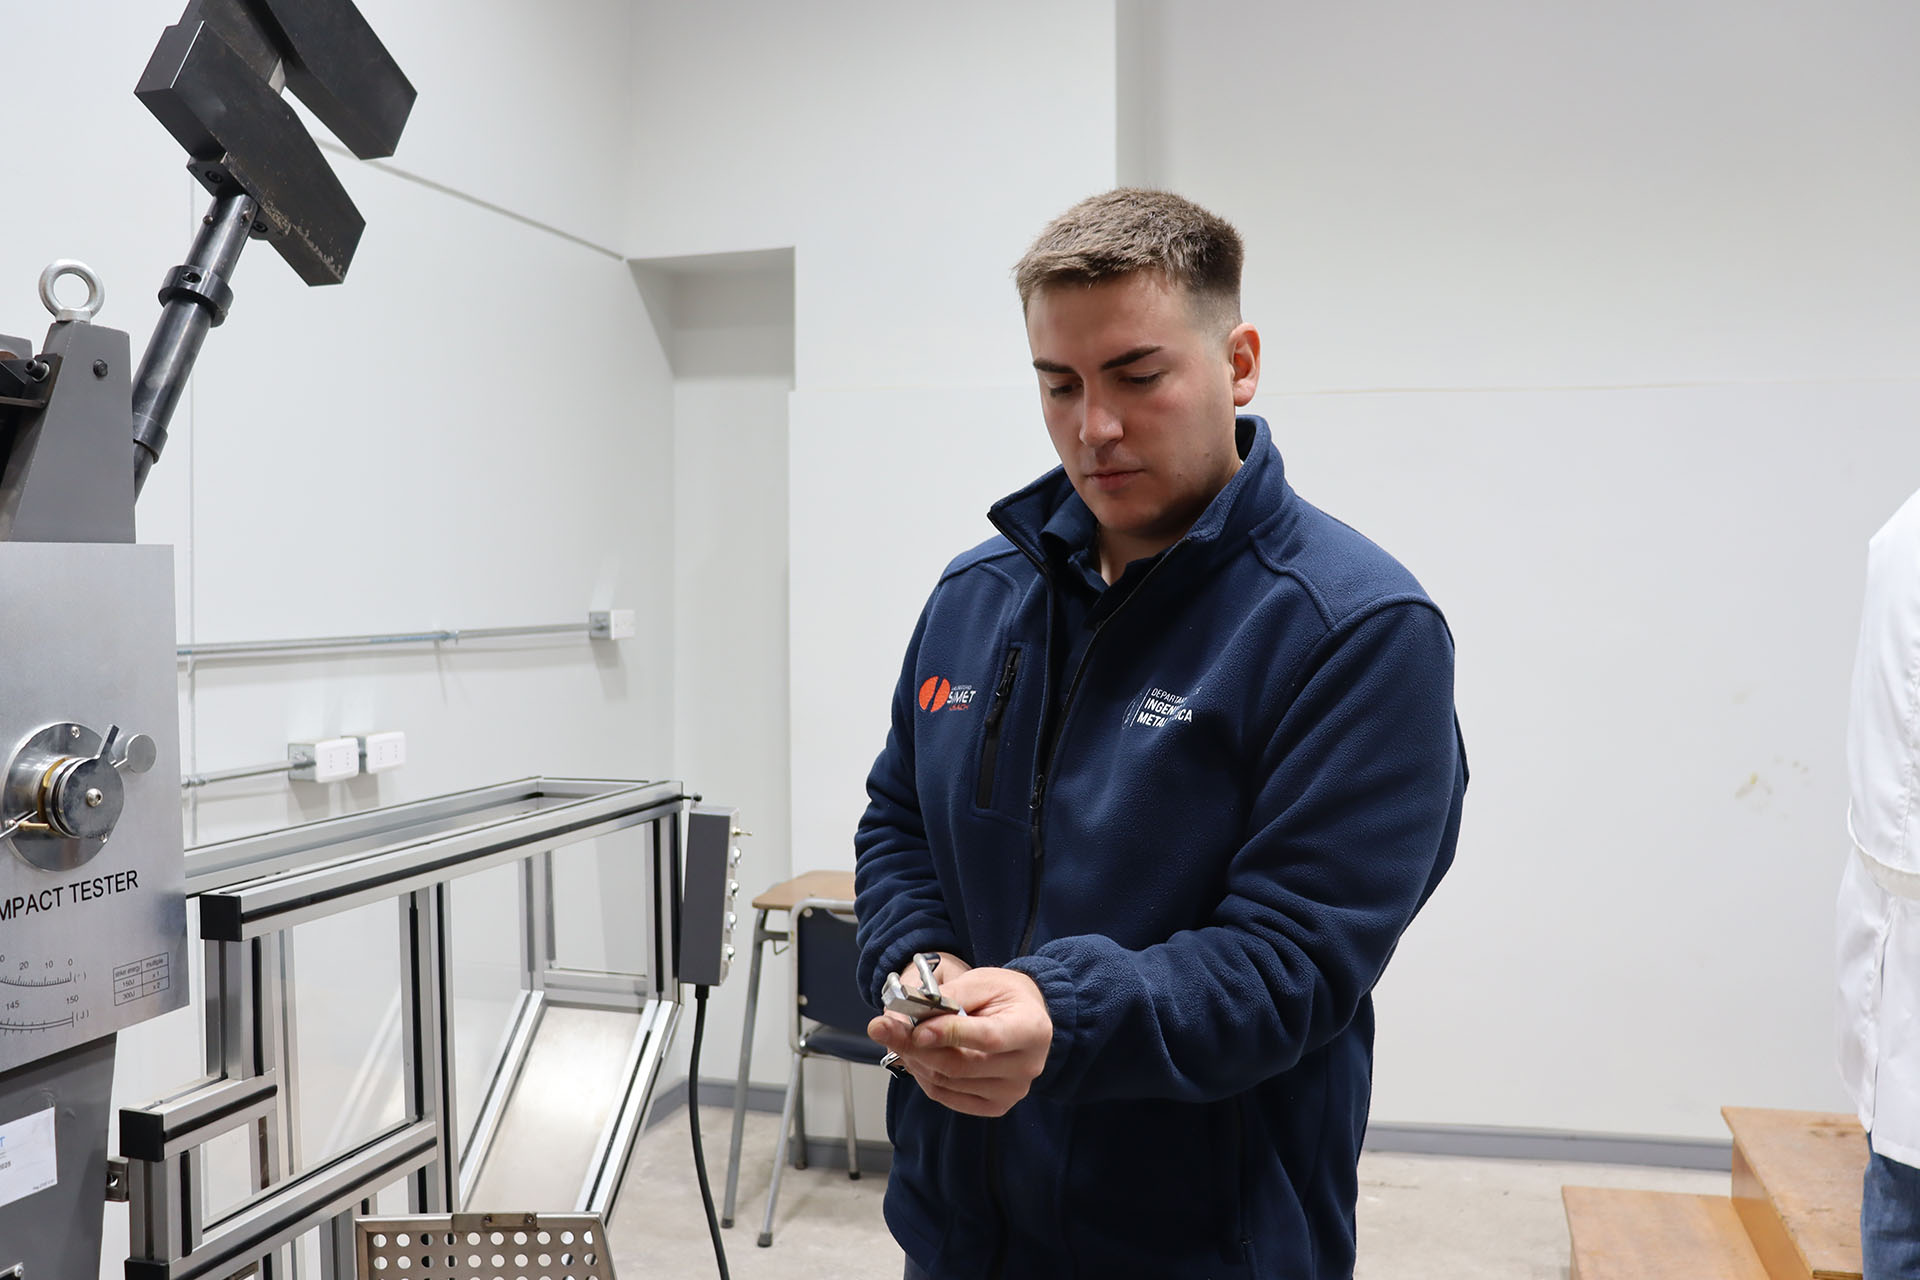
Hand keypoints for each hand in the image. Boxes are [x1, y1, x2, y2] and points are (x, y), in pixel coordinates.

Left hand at [867, 966, 1050, 1116]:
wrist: (1026, 1016)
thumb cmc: (1005, 995)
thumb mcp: (981, 981)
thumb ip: (949, 997)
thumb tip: (910, 1016)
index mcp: (1031, 1030)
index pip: (988, 1037)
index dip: (949, 1034)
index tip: (916, 1029)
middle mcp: (1026, 1067)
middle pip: (961, 1065)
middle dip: (916, 1047)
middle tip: (883, 1028)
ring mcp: (1010, 1092)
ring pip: (947, 1082)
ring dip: (915, 1059)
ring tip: (898, 1036)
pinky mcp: (994, 1106)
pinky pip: (946, 1095)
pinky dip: (923, 1075)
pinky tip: (915, 1055)